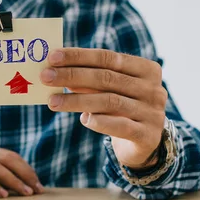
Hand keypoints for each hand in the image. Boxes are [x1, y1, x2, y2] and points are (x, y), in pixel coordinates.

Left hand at [40, 48, 167, 168]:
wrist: (145, 143)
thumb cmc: (122, 109)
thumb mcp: (110, 90)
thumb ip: (90, 79)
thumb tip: (55, 69)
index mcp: (147, 69)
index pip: (108, 58)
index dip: (79, 56)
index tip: (52, 57)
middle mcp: (154, 89)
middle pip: (107, 78)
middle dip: (72, 76)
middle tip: (46, 77)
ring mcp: (153, 113)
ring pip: (110, 101)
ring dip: (77, 100)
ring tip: (52, 101)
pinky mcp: (147, 136)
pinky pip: (120, 126)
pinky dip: (99, 121)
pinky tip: (83, 119)